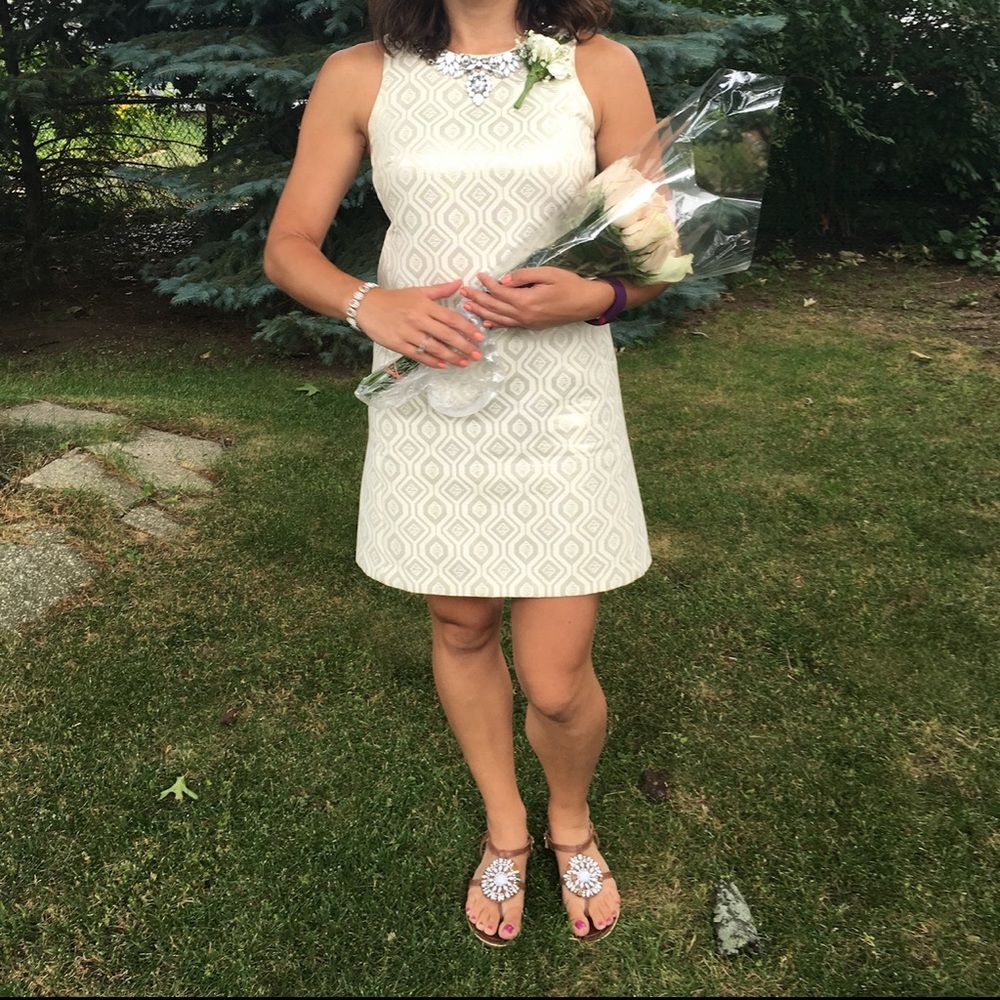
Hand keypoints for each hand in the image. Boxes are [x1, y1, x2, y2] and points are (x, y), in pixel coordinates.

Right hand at [356, 279, 485, 367]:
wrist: (367, 306)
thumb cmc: (395, 299)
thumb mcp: (418, 291)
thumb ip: (440, 290)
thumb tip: (461, 283)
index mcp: (425, 305)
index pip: (451, 318)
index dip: (467, 328)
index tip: (480, 337)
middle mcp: (418, 319)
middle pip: (446, 335)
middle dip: (464, 346)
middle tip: (477, 355)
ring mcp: (408, 333)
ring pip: (434, 348)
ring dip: (451, 357)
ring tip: (464, 362)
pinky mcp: (398, 344)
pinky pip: (418, 355)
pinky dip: (432, 361)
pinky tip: (443, 365)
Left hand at [459, 267, 616, 329]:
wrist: (586, 303)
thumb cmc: (569, 285)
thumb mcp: (547, 273)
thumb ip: (523, 276)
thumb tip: (503, 281)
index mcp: (526, 301)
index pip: (499, 292)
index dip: (487, 284)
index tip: (478, 275)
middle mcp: (524, 315)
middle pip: (494, 307)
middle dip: (477, 299)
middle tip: (463, 293)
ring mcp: (527, 323)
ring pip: (499, 319)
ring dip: (482, 312)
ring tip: (467, 307)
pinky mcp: (532, 326)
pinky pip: (509, 326)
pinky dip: (496, 323)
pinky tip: (486, 321)